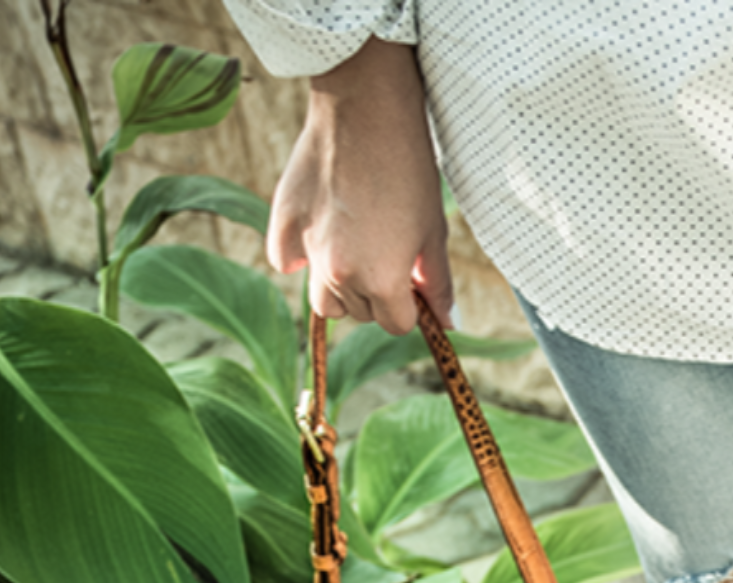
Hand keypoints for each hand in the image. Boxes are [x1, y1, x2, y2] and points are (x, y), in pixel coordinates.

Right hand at [267, 37, 452, 333]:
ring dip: (342, 286)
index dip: (410, 306)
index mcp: (382, 282)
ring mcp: (307, 250)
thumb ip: (439, 284)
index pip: (397, 324)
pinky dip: (300, 256)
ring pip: (324, 300)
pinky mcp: (282, 223)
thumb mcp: (433, 230)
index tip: (412, 280)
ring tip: (356, 247)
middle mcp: (340, 274)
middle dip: (378, 294)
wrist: (365, 107)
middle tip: (387, 251)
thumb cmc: (408, 167)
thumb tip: (449, 324)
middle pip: (361, 313)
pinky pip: (286, 262)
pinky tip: (319, 231)